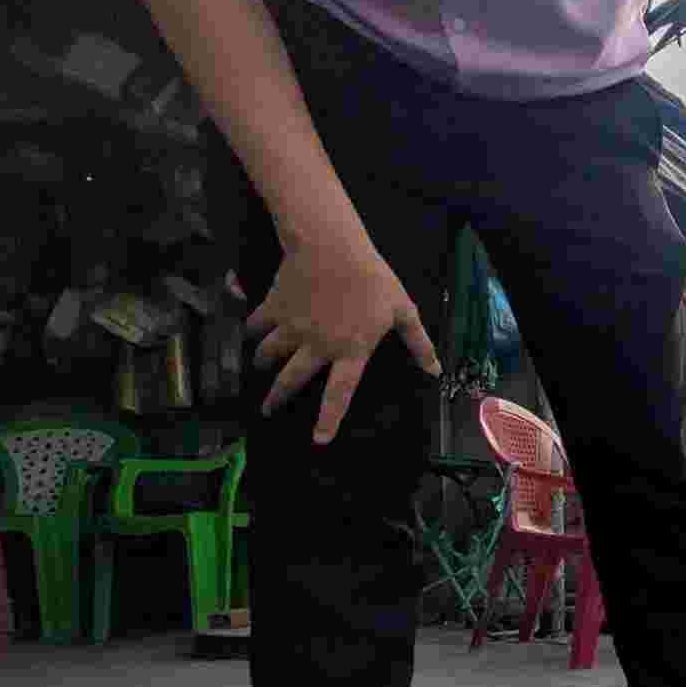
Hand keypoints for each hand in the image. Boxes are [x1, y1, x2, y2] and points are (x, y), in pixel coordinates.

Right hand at [244, 233, 439, 443]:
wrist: (331, 246)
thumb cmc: (372, 279)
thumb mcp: (402, 310)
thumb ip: (417, 343)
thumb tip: (434, 370)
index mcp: (350, 351)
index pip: (340, 393)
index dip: (329, 419)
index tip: (318, 440)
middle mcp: (317, 346)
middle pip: (291, 380)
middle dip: (275, 398)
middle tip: (265, 410)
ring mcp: (291, 328)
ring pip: (267, 355)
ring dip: (260, 364)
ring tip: (258, 369)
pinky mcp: (274, 308)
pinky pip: (256, 326)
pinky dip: (251, 331)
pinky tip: (250, 333)